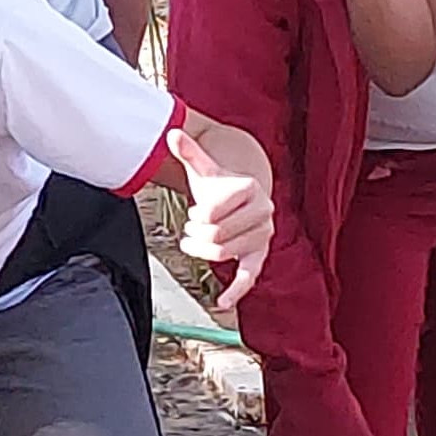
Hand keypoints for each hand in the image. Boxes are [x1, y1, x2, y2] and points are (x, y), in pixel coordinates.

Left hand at [164, 123, 272, 307]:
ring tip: (194, 241)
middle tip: (191, 227)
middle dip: (197, 232)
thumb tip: (171, 132)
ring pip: (223, 253)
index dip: (197, 214)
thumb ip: (189, 151)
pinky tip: (221, 303)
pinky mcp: (259, 255)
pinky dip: (236, 291)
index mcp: (250, 188)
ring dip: (202, 250)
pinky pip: (250, 276)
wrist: (241, 196)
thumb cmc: (220, 183)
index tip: (195, 211)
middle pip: (217, 234)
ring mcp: (263, 234)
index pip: (213, 210)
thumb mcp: (204, 167)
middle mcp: (263, 210)